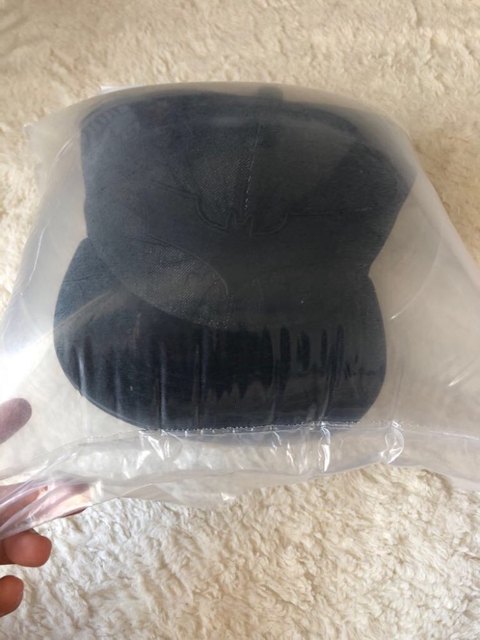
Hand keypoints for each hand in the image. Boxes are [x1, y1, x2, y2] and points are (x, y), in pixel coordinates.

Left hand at [0, 399, 51, 615]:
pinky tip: (11, 592)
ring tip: (38, 552)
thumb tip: (23, 404)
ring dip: (25, 551)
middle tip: (71, 508)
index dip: (39, 475)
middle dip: (40, 512)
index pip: (5, 476)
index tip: (77, 478)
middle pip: (7, 515)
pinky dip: (2, 597)